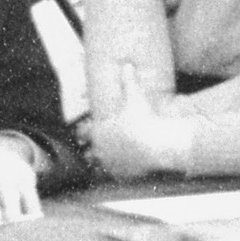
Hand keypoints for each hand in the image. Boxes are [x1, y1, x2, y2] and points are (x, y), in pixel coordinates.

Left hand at [90, 62, 193, 178]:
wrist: (156, 144)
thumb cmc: (143, 120)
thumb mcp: (135, 98)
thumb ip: (129, 81)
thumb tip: (128, 64)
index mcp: (98, 132)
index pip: (82, 132)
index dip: (84, 131)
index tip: (87, 132)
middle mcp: (100, 150)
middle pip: (88, 153)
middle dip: (91, 150)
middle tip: (97, 148)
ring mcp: (110, 164)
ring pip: (98, 168)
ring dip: (103, 164)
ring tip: (109, 161)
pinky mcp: (122, 175)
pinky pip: (115, 176)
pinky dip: (118, 173)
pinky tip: (123, 169)